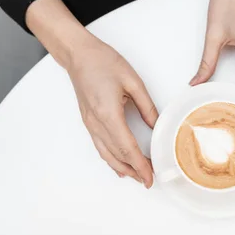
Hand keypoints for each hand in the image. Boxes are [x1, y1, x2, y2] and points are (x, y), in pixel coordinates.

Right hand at [26, 0, 157, 186]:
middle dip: (134, 170)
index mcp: (109, 114)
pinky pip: (100, 146)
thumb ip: (147, 107)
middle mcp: (97, 123)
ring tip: (137, 176)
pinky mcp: (88, 121)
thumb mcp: (133, 82)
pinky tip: (119, 164)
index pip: (128, 148)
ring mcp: (90, 124)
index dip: (140, 165)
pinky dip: (111, 158)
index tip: (150, 176)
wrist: (78, 54)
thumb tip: (156, 126)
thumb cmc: (103, 62)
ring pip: (106, 154)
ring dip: (122, 167)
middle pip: (117, 155)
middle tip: (148, 180)